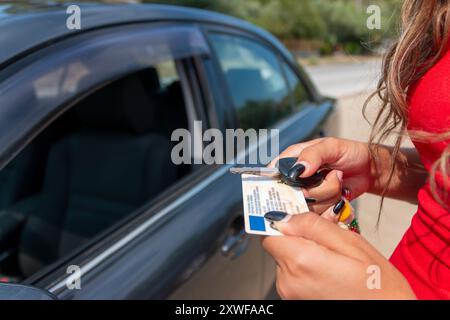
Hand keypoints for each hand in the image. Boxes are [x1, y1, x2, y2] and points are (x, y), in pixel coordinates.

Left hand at [262, 212, 415, 299]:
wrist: (388, 315)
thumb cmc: (377, 285)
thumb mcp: (351, 243)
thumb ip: (313, 226)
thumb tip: (284, 216)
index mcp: (299, 261)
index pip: (269, 232)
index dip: (282, 221)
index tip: (295, 216)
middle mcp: (287, 280)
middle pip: (278, 246)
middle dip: (297, 237)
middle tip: (326, 240)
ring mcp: (289, 294)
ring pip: (286, 260)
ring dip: (302, 254)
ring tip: (332, 260)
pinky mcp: (294, 301)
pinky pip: (293, 276)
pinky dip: (306, 269)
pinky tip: (329, 272)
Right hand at [270, 138, 372, 212]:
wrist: (368, 170)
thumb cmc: (349, 152)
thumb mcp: (331, 147)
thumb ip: (313, 155)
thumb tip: (298, 170)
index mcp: (292, 160)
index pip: (274, 175)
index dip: (282, 183)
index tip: (298, 184)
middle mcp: (296, 180)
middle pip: (293, 196)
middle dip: (317, 189)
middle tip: (332, 174)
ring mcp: (307, 195)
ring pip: (309, 207)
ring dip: (329, 195)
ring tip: (338, 181)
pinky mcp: (318, 208)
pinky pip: (320, 215)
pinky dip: (334, 206)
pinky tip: (341, 194)